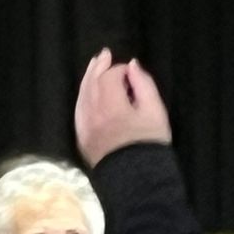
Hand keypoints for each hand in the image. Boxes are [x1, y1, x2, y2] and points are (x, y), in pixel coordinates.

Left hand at [73, 48, 172, 166]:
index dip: (120, 71)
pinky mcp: (82, 138)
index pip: (110, 77)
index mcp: (111, 106)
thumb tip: (132, 65)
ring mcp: (84, 127)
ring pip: (82, 96)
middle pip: (91, 83)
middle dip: (98, 67)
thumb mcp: (155, 111)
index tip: (131, 73)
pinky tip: (88, 91)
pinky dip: (83, 97)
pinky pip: (79, 111)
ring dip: (88, 79)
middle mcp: (93, 114)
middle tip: (104, 54)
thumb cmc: (149, 144)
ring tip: (94, 66)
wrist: (137, 179)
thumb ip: (144, 85)